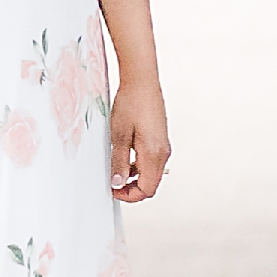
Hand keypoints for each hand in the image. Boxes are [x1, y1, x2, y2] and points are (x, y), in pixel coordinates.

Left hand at [110, 78, 170, 202]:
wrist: (142, 81)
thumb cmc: (131, 103)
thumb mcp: (118, 135)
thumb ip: (119, 161)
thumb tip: (117, 182)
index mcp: (154, 154)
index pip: (146, 189)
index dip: (129, 195)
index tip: (113, 190)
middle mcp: (163, 153)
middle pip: (151, 184)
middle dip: (132, 188)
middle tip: (113, 182)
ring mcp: (163, 146)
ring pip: (151, 173)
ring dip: (135, 176)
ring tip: (116, 168)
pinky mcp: (160, 139)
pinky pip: (152, 161)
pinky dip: (139, 165)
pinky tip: (125, 155)